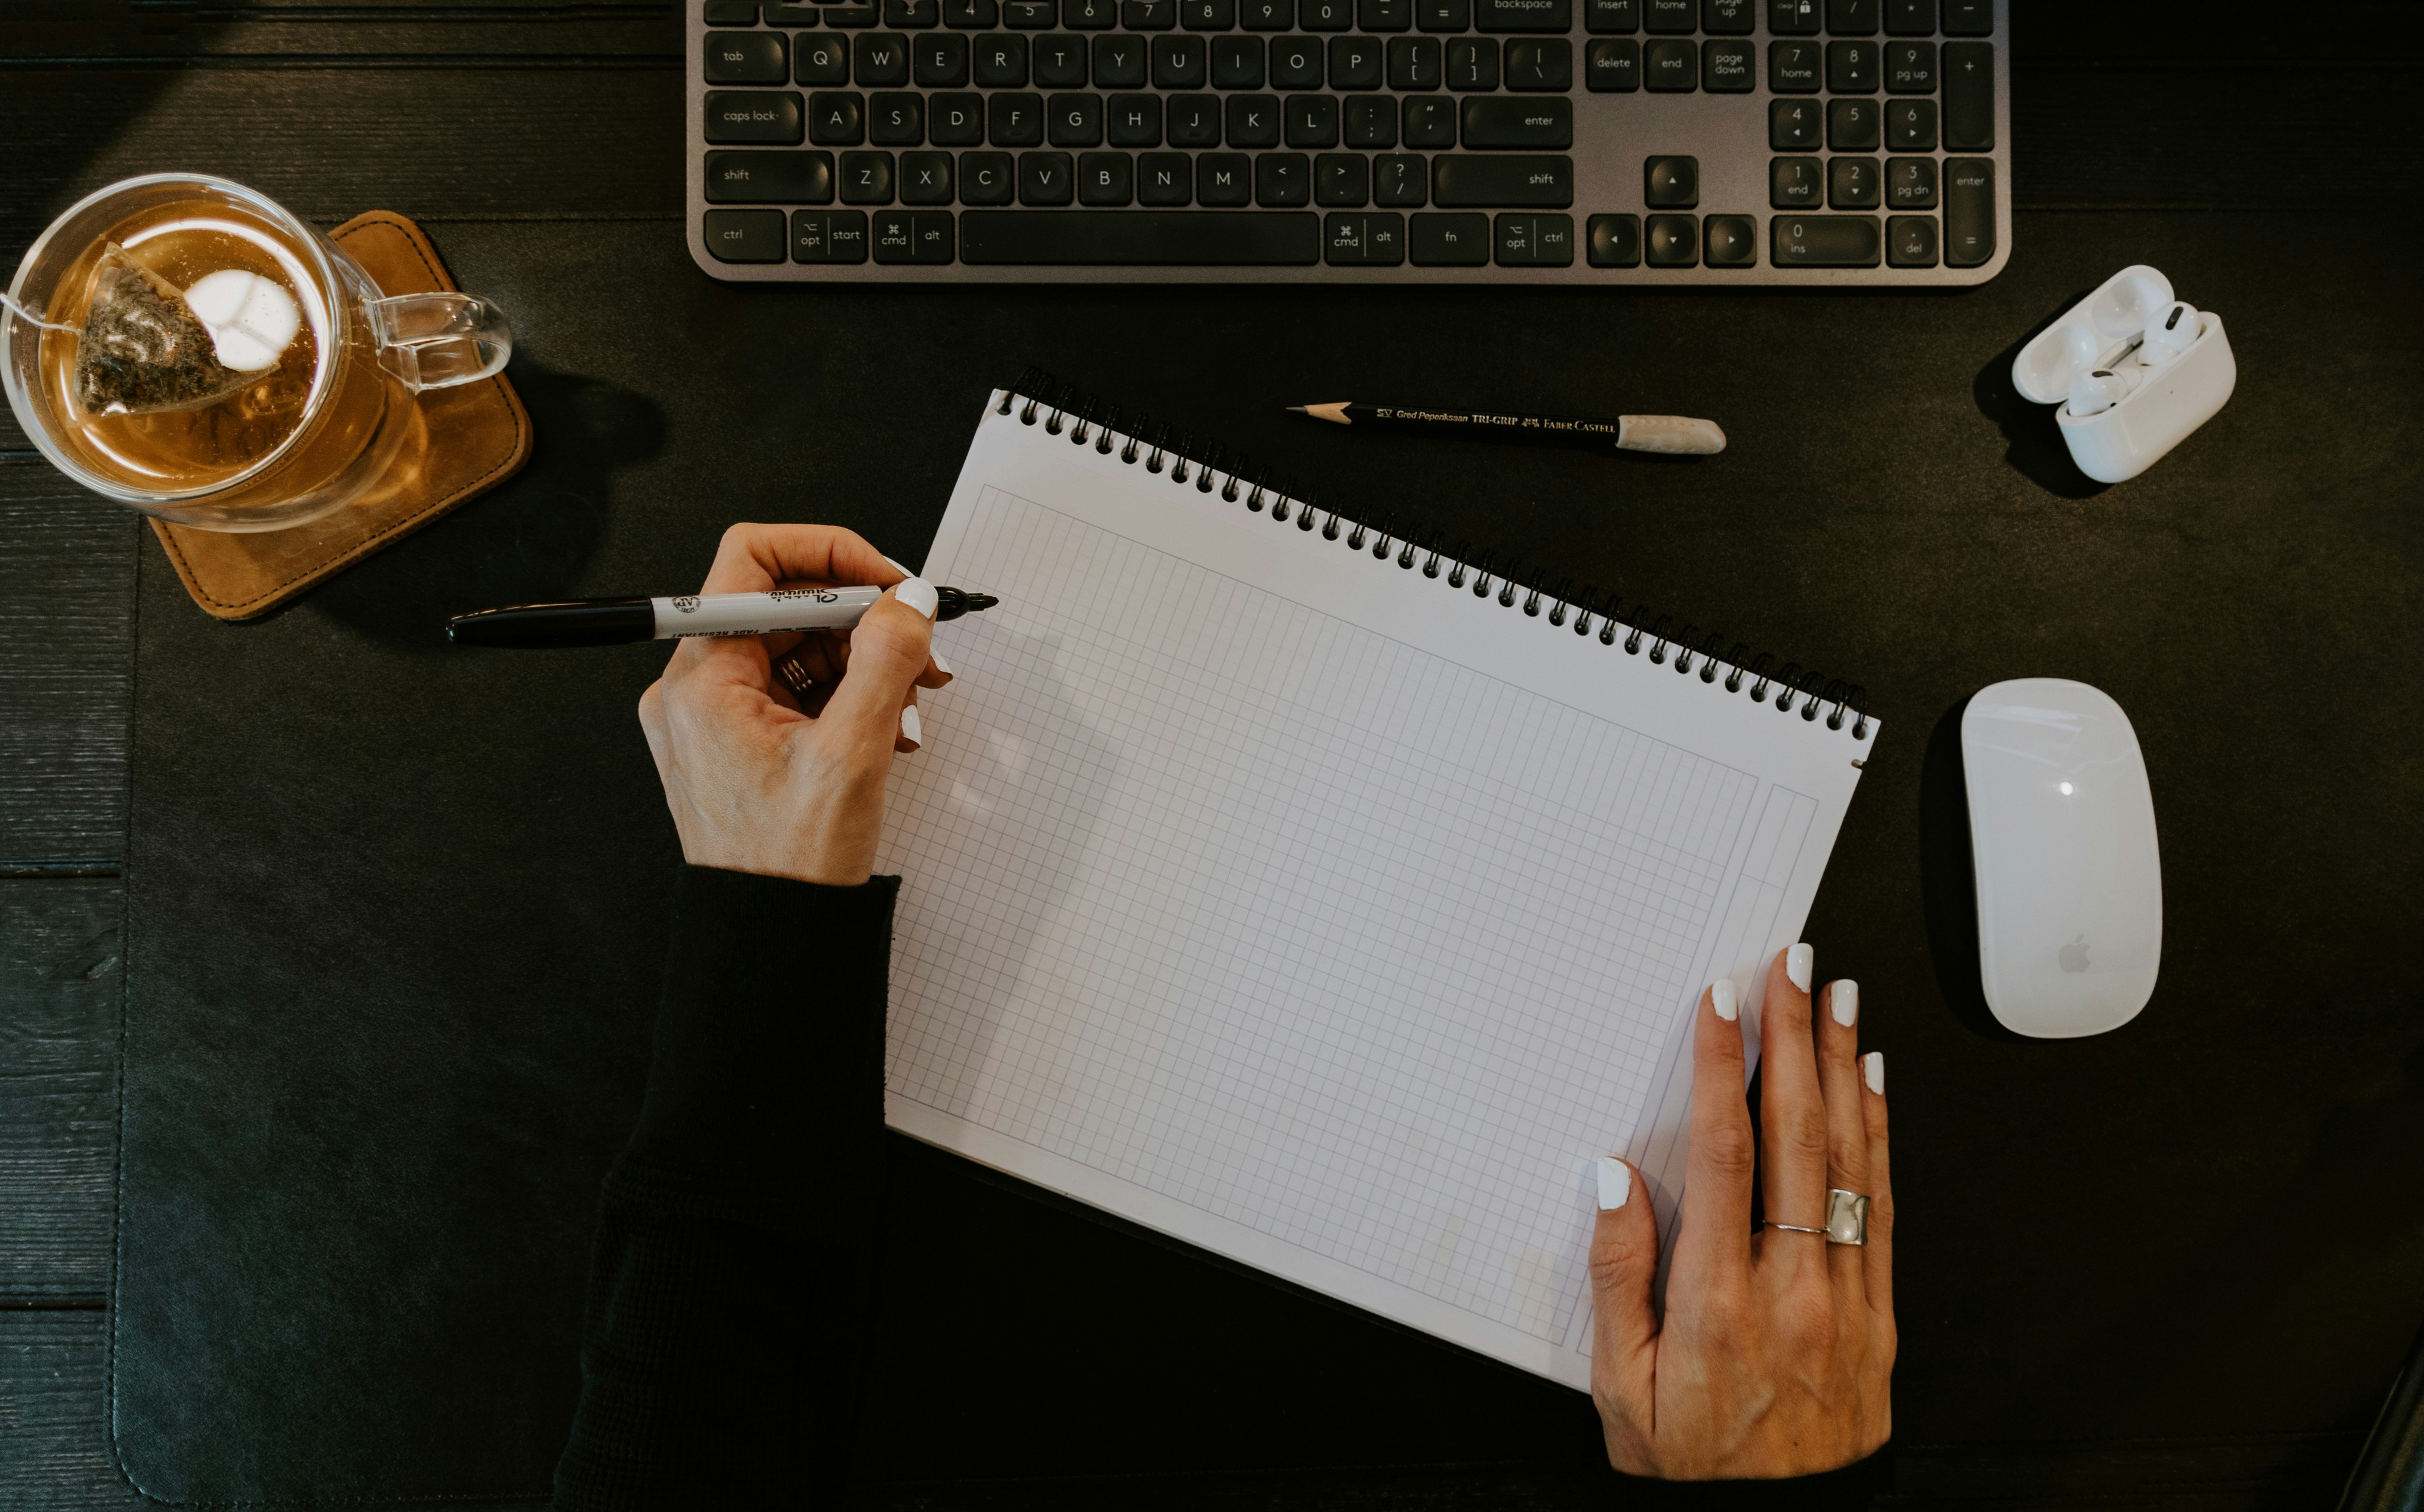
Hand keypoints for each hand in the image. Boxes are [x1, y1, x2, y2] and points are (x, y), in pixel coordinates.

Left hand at [636, 523, 949, 885]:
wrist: (773, 940)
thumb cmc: (791, 866)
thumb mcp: (852, 753)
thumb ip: (885, 660)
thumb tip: (910, 599)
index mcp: (701, 679)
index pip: (753, 561)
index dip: (830, 554)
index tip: (889, 582)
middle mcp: (695, 689)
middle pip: (784, 606)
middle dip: (863, 621)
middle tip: (922, 650)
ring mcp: (714, 717)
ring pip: (796, 648)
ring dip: (864, 664)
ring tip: (911, 704)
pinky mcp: (737, 743)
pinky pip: (794, 691)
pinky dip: (846, 698)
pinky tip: (887, 729)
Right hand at [1588, 944, 1893, 1478]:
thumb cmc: (1697, 1470)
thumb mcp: (1622, 1392)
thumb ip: (1618, 1281)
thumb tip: (1615, 1182)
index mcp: (1718, 1301)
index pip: (1726, 1155)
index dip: (1725, 1069)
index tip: (1723, 1004)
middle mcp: (1792, 1288)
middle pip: (1797, 1136)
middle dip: (1796, 1039)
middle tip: (1795, 967)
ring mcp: (1845, 1299)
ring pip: (1848, 1160)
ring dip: (1844, 1069)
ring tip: (1840, 1000)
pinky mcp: (1878, 1314)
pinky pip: (1881, 1207)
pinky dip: (1878, 1136)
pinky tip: (1873, 1085)